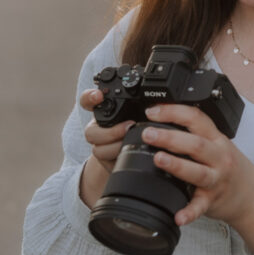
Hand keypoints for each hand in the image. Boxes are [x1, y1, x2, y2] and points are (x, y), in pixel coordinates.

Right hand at [78, 88, 134, 208]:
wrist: (136, 149)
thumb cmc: (141, 125)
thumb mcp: (143, 111)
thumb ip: (146, 103)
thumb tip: (165, 97)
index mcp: (106, 110)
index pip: (88, 101)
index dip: (90, 97)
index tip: (99, 96)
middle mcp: (99, 126)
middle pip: (90, 130)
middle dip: (111, 130)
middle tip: (130, 125)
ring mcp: (100, 143)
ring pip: (97, 146)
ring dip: (116, 143)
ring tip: (132, 139)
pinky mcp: (104, 158)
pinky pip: (104, 158)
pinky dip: (117, 154)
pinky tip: (129, 151)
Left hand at [142, 104, 253, 254]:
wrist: (252, 196)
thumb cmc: (231, 168)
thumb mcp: (218, 144)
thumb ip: (196, 134)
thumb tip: (161, 122)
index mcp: (216, 140)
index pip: (196, 118)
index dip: (173, 112)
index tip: (152, 112)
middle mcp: (218, 158)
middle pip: (195, 144)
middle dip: (170, 137)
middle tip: (149, 134)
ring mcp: (216, 180)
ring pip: (197, 172)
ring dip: (177, 165)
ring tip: (158, 159)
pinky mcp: (212, 201)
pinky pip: (199, 207)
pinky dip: (189, 212)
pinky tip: (178, 216)